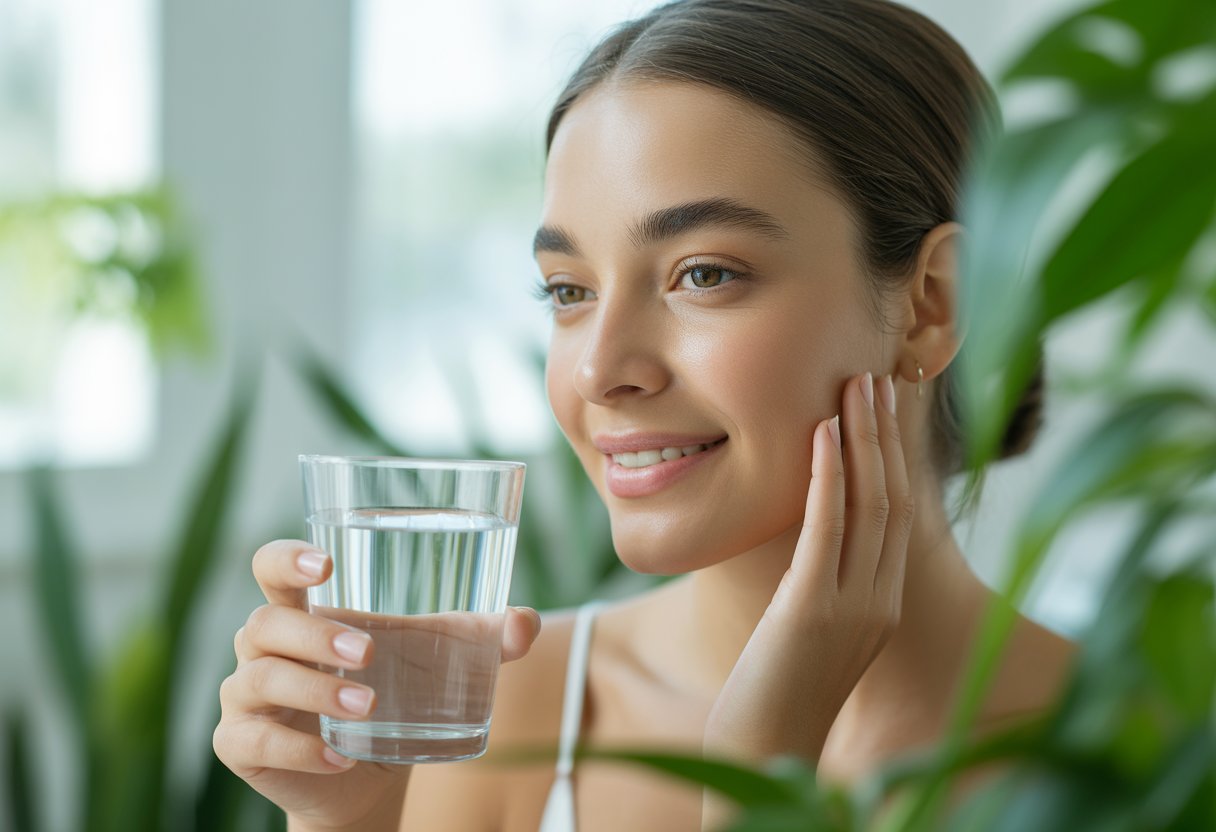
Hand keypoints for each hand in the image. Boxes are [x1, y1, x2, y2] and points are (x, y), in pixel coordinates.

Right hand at [213, 540, 541, 830]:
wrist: (365, 777)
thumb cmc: (395, 691)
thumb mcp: (438, 658)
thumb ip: (483, 636)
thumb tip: (526, 622)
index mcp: (303, 610)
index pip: (269, 567)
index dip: (285, 559)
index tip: (324, 564)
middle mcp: (264, 646)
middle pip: (265, 624)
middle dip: (315, 635)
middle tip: (368, 652)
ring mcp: (246, 697)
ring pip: (260, 680)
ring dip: (315, 692)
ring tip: (369, 706)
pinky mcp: (243, 746)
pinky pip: (255, 741)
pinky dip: (300, 750)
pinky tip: (339, 757)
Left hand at [703, 372, 913, 764]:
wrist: (761, 759)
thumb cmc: (773, 697)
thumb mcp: (805, 633)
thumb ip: (817, 586)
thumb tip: (805, 539)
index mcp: (881, 605)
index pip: (894, 514)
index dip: (889, 455)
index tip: (880, 406)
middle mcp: (879, 602)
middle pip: (892, 499)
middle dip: (884, 434)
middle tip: (875, 376)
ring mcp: (852, 608)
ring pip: (869, 505)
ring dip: (862, 439)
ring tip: (856, 384)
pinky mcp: (812, 612)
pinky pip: (827, 530)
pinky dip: (828, 476)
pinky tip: (822, 433)